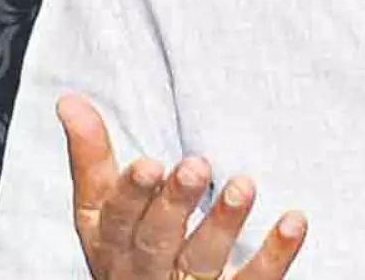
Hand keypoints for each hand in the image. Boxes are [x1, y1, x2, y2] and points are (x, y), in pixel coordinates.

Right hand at [57, 94, 306, 278]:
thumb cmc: (127, 250)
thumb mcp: (100, 210)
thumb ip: (91, 158)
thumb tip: (70, 100)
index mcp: (113, 244)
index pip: (115, 220)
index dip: (131, 195)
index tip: (149, 164)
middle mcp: (145, 271)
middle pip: (157, 239)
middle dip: (175, 203)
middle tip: (197, 165)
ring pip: (203, 260)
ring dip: (224, 223)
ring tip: (244, 185)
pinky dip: (274, 254)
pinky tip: (294, 221)